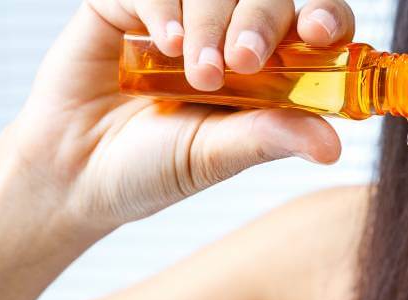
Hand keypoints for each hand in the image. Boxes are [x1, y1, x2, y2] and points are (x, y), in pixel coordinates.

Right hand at [4, 0, 354, 230]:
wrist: (74, 174)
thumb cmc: (152, 168)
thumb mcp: (217, 156)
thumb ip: (270, 138)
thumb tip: (334, 146)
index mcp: (265, 71)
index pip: (313, 26)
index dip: (325, 19)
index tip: (319, 32)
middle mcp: (228, 36)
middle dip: (260, 20)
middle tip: (242, 62)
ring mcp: (180, 16)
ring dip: (211, 23)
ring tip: (197, 74)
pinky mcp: (129, 5)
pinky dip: (165, 7)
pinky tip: (165, 41)